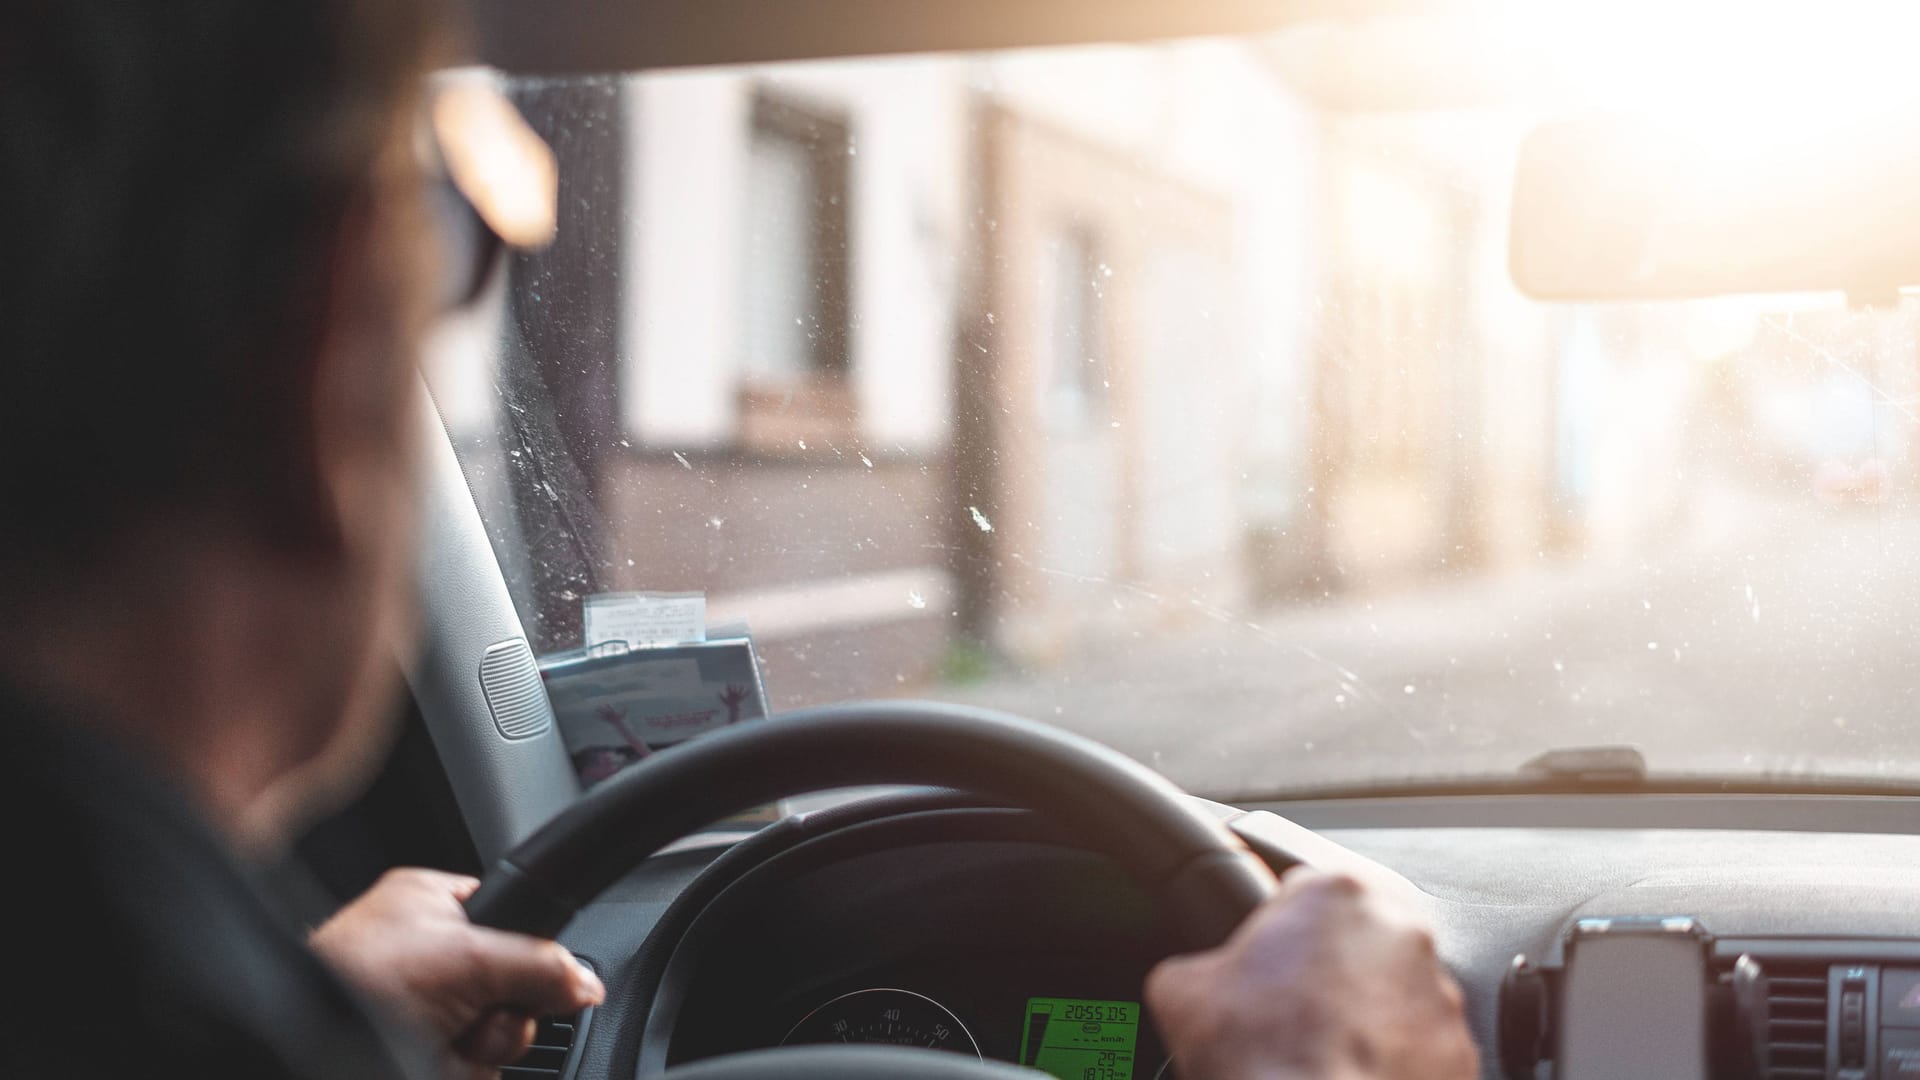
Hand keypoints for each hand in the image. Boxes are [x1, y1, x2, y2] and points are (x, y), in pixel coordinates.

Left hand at [310, 868, 605, 1078]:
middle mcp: (426, 955)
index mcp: (428, 906)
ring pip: (494, 1035)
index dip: (524, 949)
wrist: (305, 1045)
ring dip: (481, 1048)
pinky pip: (471, 1066)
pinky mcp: (417, 1052)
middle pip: (510, 986)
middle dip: (500, 1013)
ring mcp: (420, 1010)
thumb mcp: (467, 958)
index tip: (530, 972)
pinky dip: (460, 1071)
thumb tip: (586, 983)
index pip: (509, 919)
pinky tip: (434, 1062)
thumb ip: (540, 963)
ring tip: (443, 1042)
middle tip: (471, 1012)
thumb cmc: (355, 981)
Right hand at [1145, 868, 1476, 1079]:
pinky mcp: (1460, 1050)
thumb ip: (1193, 963)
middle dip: (1329, 968)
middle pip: (1357, 938)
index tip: (1264, 962)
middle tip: (1292, 1010)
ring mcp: (1438, 993)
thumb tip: (1190, 980)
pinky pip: (1423, 1045)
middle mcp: (1400, 931)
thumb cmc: (1256, 1052)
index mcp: (1335, 892)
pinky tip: (1354, 1074)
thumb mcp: (1181, 990)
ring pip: (1395, 991)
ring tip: (1325, 1050)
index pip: (1302, 890)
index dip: (1275, 929)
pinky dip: (1396, 1058)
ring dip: (1366, 1012)